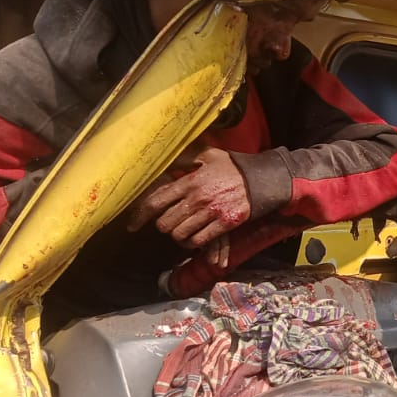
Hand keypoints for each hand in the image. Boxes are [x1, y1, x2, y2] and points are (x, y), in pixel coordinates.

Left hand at [128, 147, 251, 247]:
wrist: (264, 178)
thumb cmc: (234, 166)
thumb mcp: (208, 154)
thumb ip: (183, 156)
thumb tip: (162, 158)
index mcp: (190, 181)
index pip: (156, 201)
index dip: (140, 215)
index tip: (132, 224)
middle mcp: (198, 198)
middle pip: (165, 223)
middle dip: (162, 226)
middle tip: (166, 224)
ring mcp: (212, 213)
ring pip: (180, 235)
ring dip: (177, 235)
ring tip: (180, 231)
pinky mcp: (225, 224)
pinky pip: (199, 241)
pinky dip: (192, 242)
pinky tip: (193, 237)